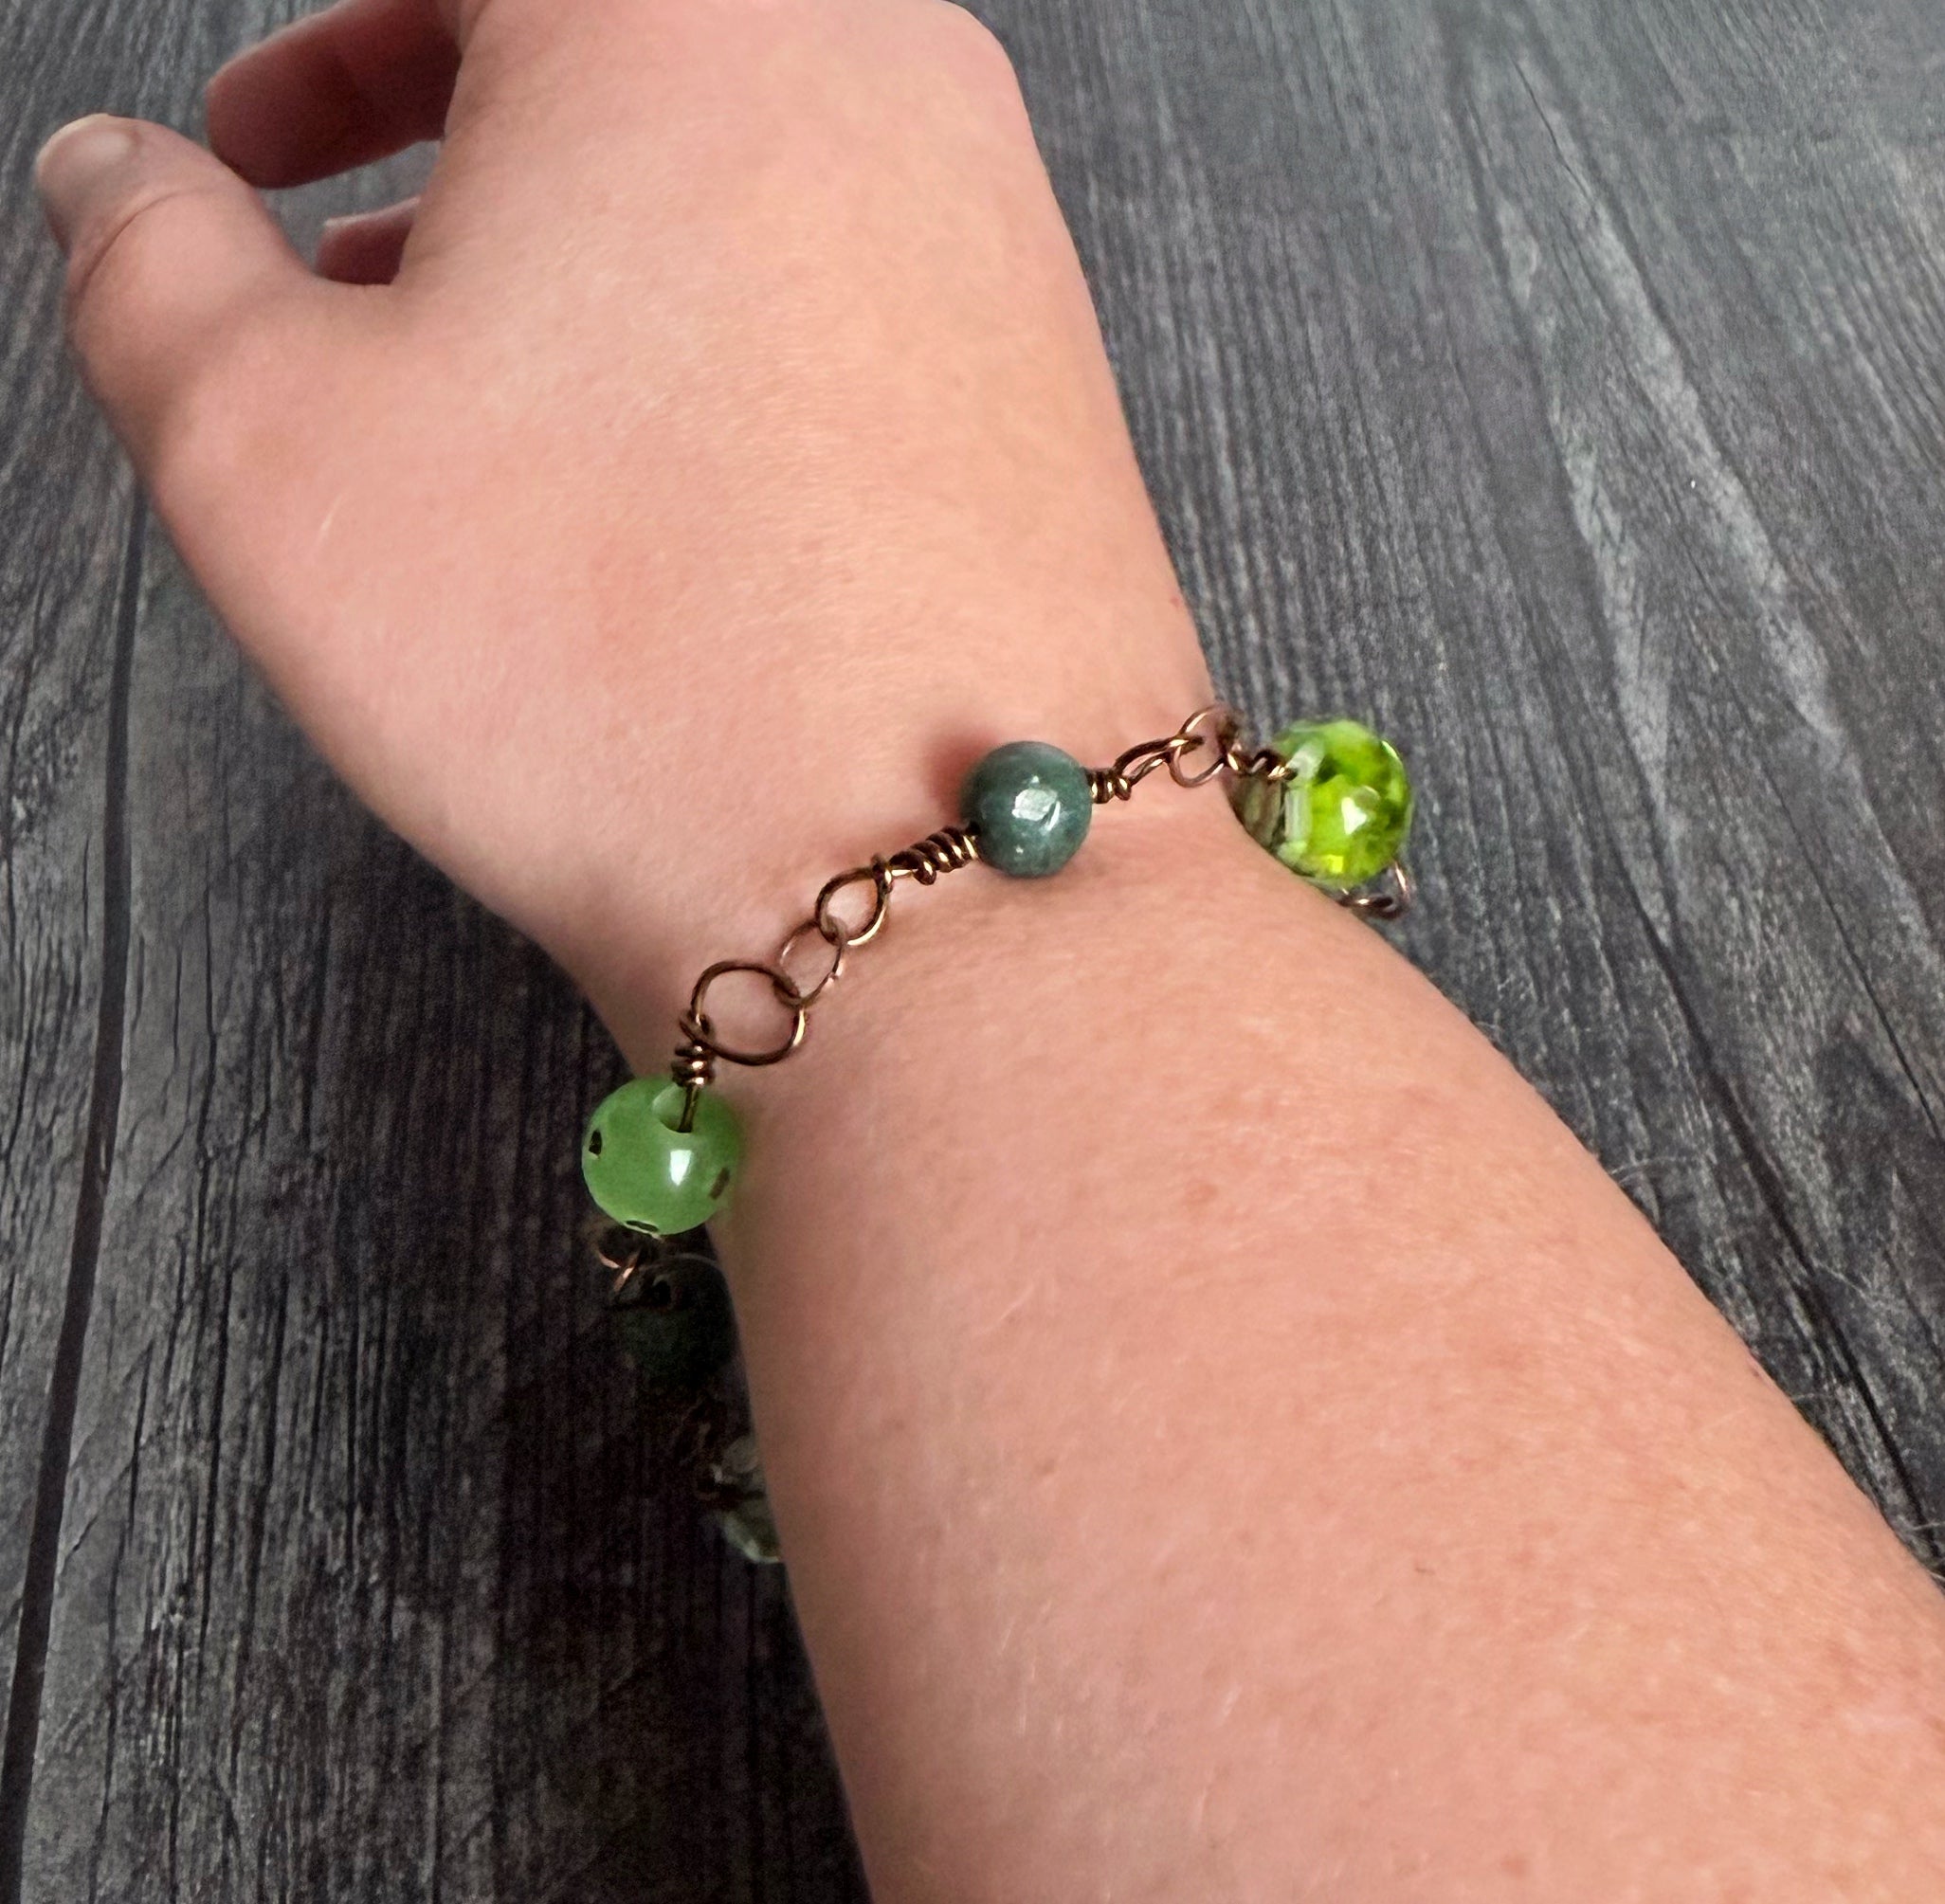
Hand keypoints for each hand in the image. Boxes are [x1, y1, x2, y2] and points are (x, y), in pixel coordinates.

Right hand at [36, 0, 1211, 1039]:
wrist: (941, 870)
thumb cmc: (619, 661)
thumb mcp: (266, 450)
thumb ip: (144, 267)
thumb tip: (121, 181)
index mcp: (679, 5)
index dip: (338, 46)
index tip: (257, 139)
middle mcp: (871, 63)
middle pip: (616, 41)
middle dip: (441, 132)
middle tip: (329, 247)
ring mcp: (990, 217)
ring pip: (736, 164)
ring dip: (581, 243)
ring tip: (474, 387)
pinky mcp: (1052, 364)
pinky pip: (844, 283)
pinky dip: (719, 329)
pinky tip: (658, 475)